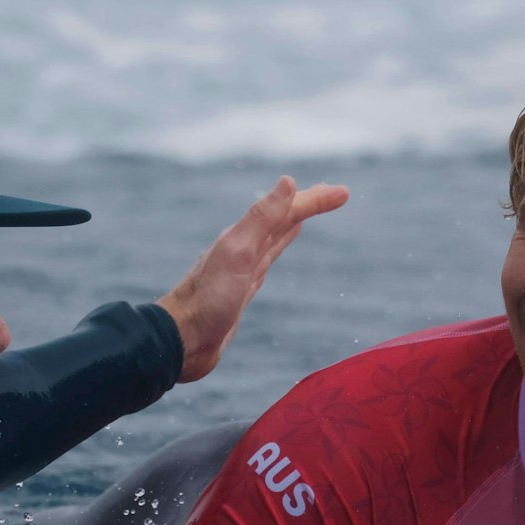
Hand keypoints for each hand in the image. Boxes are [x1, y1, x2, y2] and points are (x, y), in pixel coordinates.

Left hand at [158, 176, 348, 382]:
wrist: (181, 342)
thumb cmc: (207, 301)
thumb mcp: (237, 253)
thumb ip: (261, 218)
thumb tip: (289, 182)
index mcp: (243, 238)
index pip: (286, 211)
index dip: (314, 200)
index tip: (343, 193)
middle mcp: (242, 250)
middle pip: (281, 220)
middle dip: (307, 205)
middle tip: (335, 194)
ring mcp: (241, 271)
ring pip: (273, 239)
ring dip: (292, 223)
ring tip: (306, 212)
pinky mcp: (240, 292)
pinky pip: (265, 261)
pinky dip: (276, 248)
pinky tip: (275, 248)